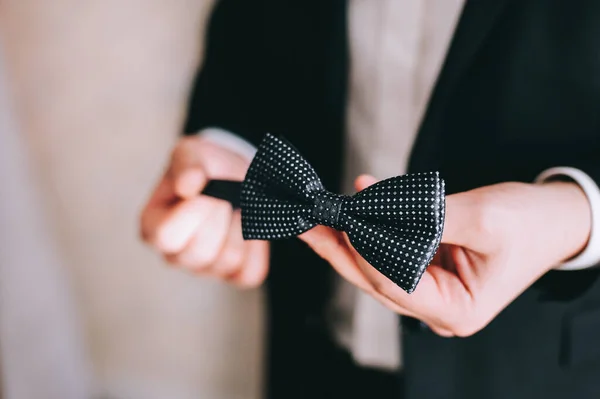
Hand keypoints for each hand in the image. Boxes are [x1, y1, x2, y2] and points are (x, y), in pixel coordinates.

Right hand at [140, 135, 268, 287]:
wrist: (236, 175)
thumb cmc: (206, 166)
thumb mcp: (191, 153)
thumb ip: (186, 165)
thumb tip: (188, 185)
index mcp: (152, 228)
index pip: (167, 236)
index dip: (193, 211)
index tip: (206, 189)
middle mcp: (174, 255)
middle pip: (200, 252)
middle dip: (220, 216)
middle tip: (224, 196)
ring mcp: (204, 269)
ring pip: (228, 260)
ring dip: (240, 227)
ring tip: (236, 207)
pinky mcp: (234, 275)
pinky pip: (251, 271)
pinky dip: (257, 245)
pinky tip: (248, 225)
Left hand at [300, 175, 590, 335]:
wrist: (554, 219)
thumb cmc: (529, 224)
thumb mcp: (482, 218)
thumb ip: (425, 217)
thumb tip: (373, 205)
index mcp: (456, 311)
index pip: (395, 285)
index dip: (365, 253)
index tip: (345, 222)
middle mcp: (438, 308)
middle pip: (375, 280)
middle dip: (341, 249)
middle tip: (310, 224)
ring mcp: (430, 290)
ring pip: (376, 267)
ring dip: (349, 237)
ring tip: (322, 214)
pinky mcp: (426, 269)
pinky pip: (389, 250)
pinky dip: (371, 228)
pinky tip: (356, 203)